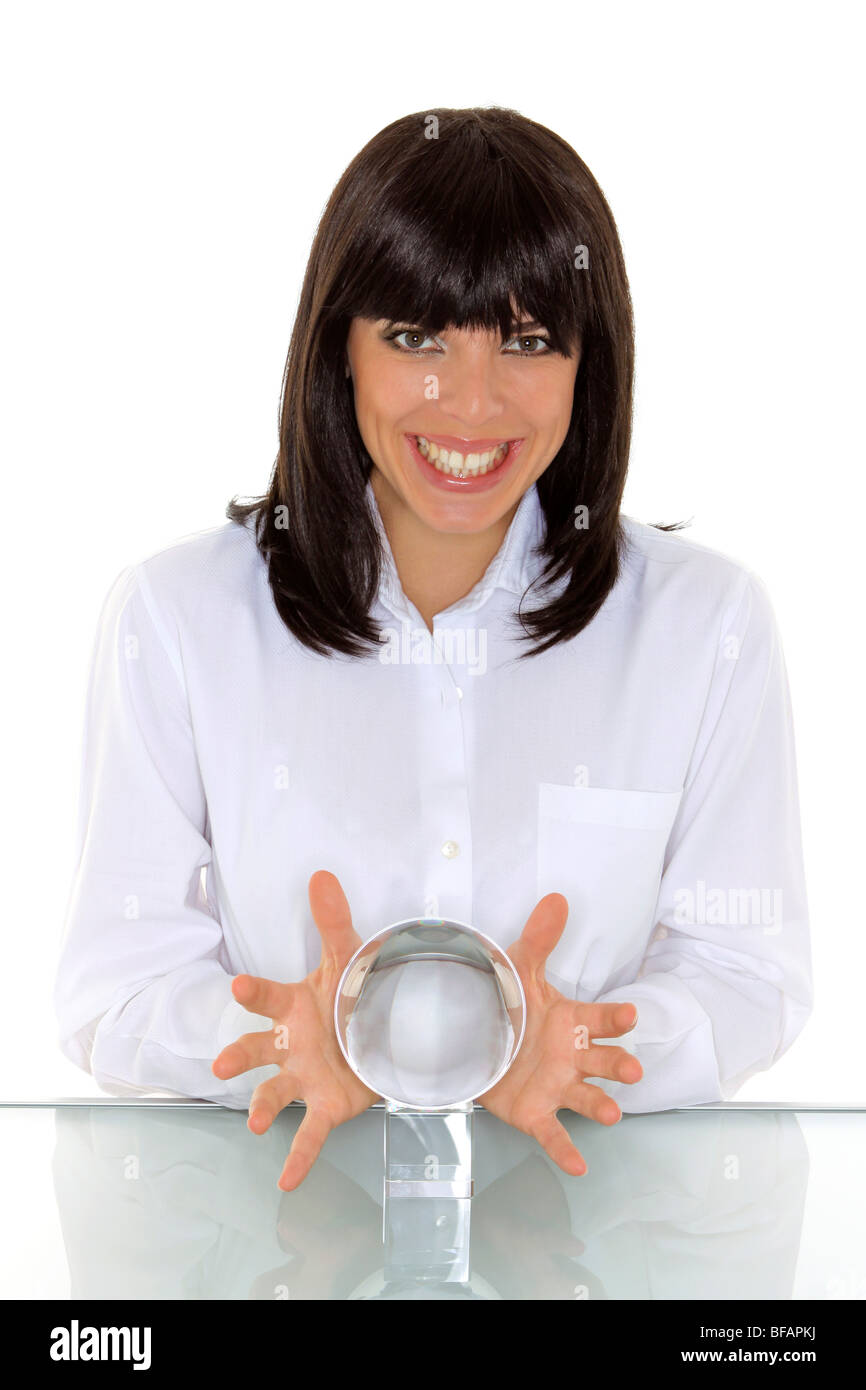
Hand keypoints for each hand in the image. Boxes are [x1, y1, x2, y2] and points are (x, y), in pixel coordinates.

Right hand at [211, 870, 377, 1190]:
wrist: (388, 1030)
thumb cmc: (355, 993)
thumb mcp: (348, 958)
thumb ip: (333, 921)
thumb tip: (321, 874)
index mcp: (292, 1006)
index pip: (267, 996)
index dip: (253, 992)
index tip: (238, 985)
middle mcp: (290, 1044)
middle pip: (256, 1049)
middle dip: (238, 1054)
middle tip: (223, 1063)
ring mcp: (304, 1076)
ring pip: (273, 1092)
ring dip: (259, 1105)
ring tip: (254, 1119)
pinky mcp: (326, 1105)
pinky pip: (309, 1133)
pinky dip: (299, 1158)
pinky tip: (287, 1181)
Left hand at [478, 892, 641, 1175]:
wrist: (470, 1035)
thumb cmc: (507, 1004)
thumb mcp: (520, 969)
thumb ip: (540, 938)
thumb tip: (557, 898)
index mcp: (573, 1022)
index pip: (602, 1019)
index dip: (615, 1019)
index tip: (629, 1016)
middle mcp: (572, 1056)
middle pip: (604, 1061)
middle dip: (619, 1065)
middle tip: (631, 1069)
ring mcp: (557, 1086)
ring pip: (586, 1097)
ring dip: (601, 1105)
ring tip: (610, 1113)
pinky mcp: (536, 1113)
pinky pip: (553, 1134)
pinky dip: (565, 1150)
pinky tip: (578, 1166)